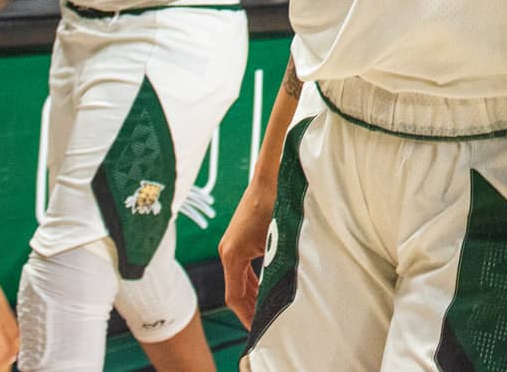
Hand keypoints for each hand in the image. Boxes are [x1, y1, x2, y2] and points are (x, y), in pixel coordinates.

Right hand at [219, 180, 274, 327]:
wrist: (272, 178)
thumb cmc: (277, 207)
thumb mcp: (277, 242)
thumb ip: (274, 270)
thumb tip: (279, 296)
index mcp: (232, 255)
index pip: (234, 297)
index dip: (246, 315)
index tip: (259, 328)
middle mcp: (227, 251)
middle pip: (234, 290)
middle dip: (249, 308)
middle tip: (266, 324)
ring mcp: (231, 244)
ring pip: (238, 279)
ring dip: (251, 295)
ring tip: (266, 311)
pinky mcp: (238, 239)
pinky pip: (241, 268)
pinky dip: (251, 281)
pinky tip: (264, 288)